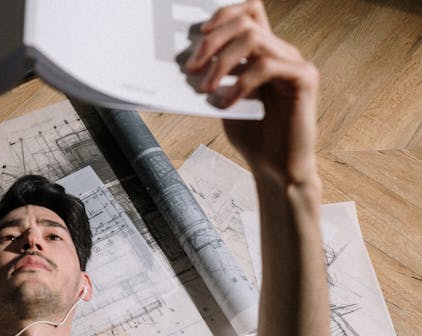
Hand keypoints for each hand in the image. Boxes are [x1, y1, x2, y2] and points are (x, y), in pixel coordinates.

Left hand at [185, 0, 318, 185]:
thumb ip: (213, 77)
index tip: (199, 35)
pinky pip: (266, 66)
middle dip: (212, 42)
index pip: (249, 11)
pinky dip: (240, 83)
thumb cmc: (251, 134)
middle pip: (246, 20)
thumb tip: (185, 60)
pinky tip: (228, 104)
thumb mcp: (222, 99)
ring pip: (254, 38)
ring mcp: (294, 63)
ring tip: (206, 89)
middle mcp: (281, 52)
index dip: (223, 14)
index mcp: (263, 52)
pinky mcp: (305, 79)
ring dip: (221, 62)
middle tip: (191, 69)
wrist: (276, 167)